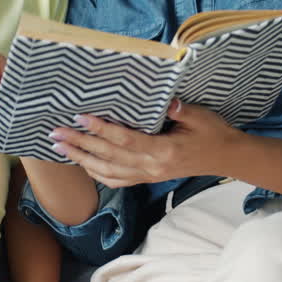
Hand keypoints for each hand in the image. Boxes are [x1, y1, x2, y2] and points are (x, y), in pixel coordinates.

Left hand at [50, 100, 240, 187]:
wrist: (226, 157)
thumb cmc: (213, 133)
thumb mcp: (202, 118)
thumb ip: (182, 111)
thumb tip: (165, 101)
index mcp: (164, 151)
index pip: (126, 140)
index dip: (102, 130)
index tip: (81, 117)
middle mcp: (151, 167)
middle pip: (109, 156)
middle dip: (80, 144)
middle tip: (55, 132)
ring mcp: (148, 175)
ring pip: (107, 171)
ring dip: (81, 159)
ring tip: (60, 146)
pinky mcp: (147, 178)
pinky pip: (117, 180)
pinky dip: (96, 173)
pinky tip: (82, 163)